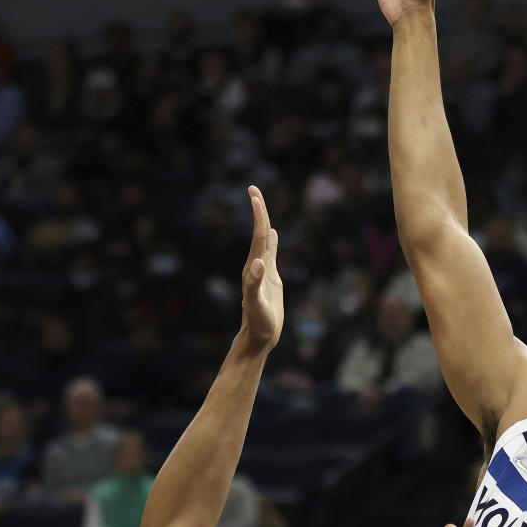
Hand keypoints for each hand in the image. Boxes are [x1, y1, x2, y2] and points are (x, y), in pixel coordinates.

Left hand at [241, 185, 282, 351]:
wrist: (258, 337)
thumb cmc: (258, 324)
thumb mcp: (256, 305)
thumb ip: (255, 284)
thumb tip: (259, 263)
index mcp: (253, 269)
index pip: (257, 237)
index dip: (258, 216)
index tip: (254, 195)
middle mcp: (256, 266)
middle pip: (259, 233)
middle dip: (258, 211)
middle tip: (253, 189)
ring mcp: (263, 271)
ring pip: (264, 240)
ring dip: (263, 222)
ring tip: (260, 204)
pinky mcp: (270, 278)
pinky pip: (271, 254)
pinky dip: (271, 241)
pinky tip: (272, 233)